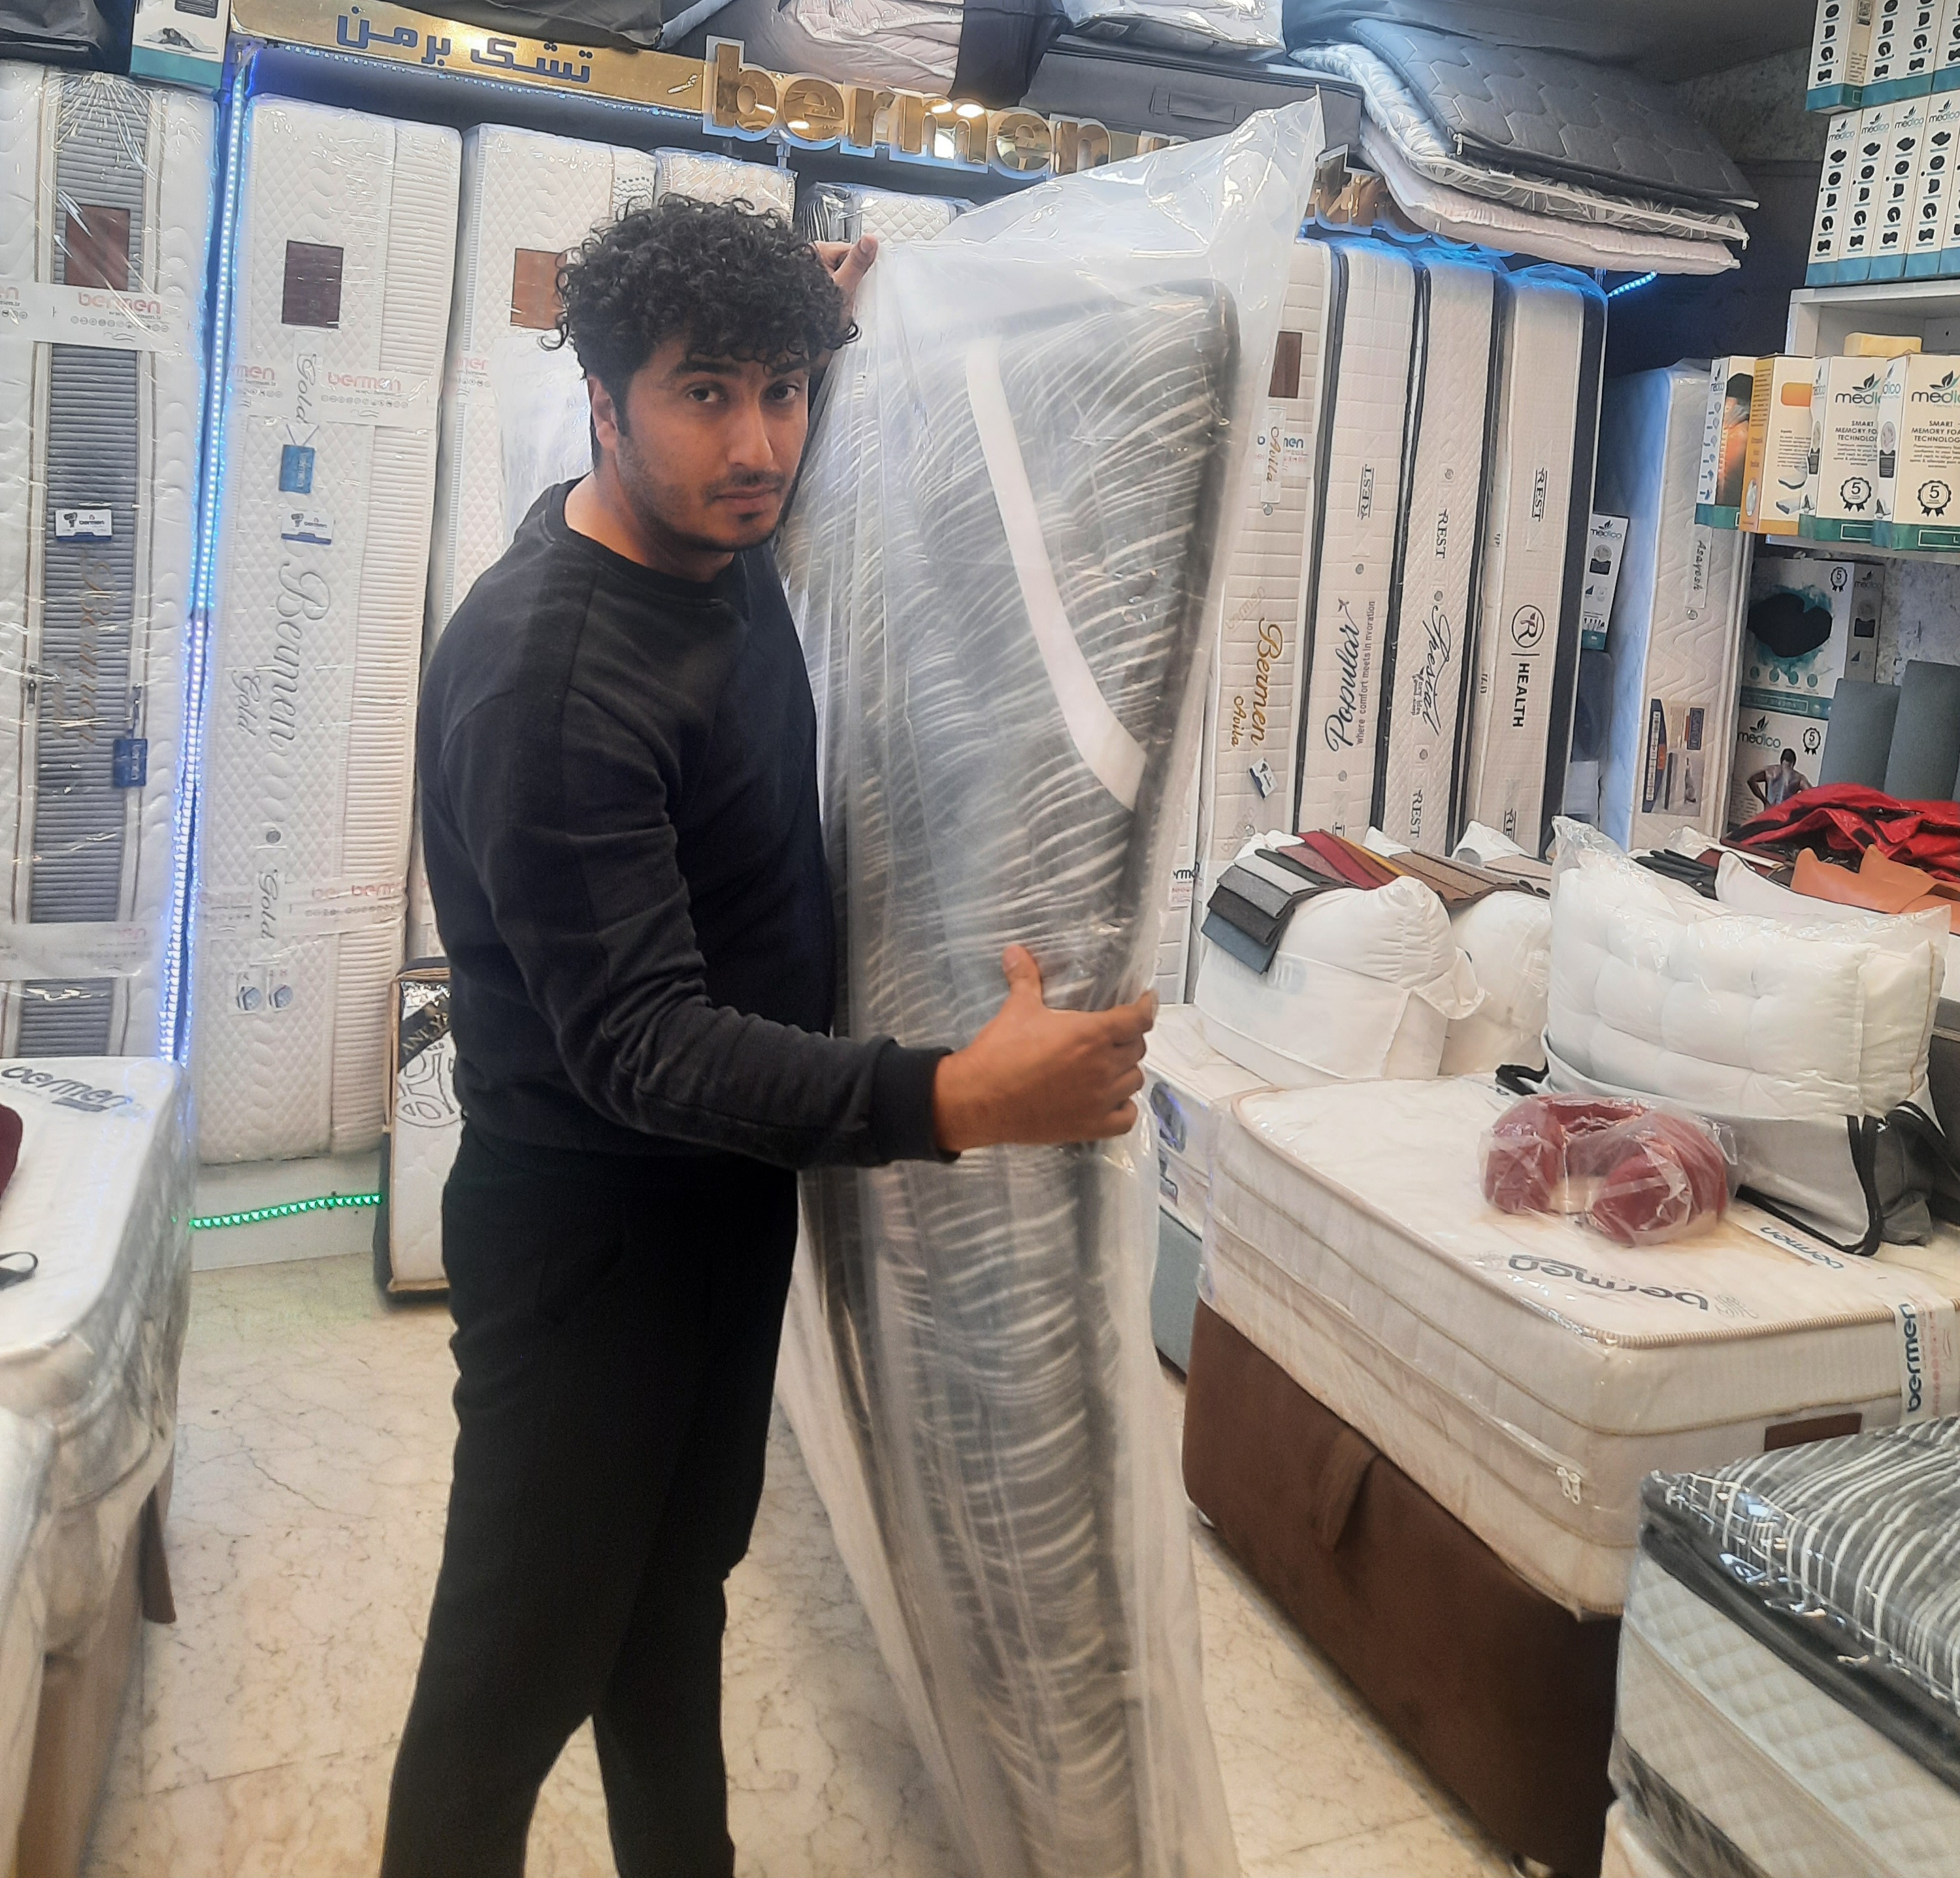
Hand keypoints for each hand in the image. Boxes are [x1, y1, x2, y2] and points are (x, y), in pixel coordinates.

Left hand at [813, 234, 877, 328]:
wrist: (804, 336)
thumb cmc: (816, 314)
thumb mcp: (843, 286)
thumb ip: (857, 262)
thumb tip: (869, 240)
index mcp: (816, 251)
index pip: (851, 250)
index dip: (861, 265)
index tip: (863, 279)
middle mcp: (812, 259)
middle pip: (846, 262)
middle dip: (852, 278)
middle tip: (849, 294)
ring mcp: (814, 273)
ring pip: (842, 274)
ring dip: (846, 288)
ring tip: (841, 301)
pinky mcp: (817, 285)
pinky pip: (835, 283)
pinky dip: (838, 293)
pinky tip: (836, 303)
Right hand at [932, 946, 1155, 1151]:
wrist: (980, 1100)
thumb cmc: (1000, 1054)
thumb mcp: (1017, 1009)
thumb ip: (1025, 978)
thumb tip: (1016, 952)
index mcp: (1092, 1034)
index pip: (1139, 1019)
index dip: (1147, 1007)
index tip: (1147, 1002)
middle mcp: (1103, 1067)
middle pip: (1138, 1049)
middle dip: (1129, 1039)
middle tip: (1115, 1036)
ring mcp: (1100, 1099)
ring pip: (1134, 1081)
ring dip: (1126, 1071)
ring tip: (1110, 1066)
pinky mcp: (1091, 1126)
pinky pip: (1127, 1117)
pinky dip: (1124, 1108)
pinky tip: (1112, 1100)